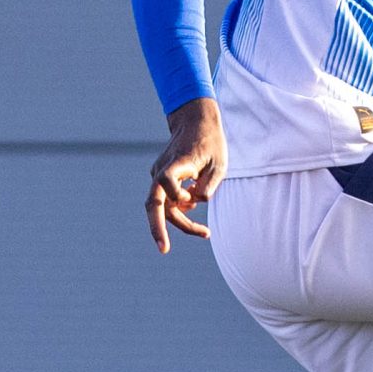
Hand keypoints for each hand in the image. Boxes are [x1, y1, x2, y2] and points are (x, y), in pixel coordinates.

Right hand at [145, 98, 225, 251]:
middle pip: (152, 204)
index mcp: (176, 164)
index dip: (177, 195)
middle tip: (164, 249)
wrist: (196, 122)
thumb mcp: (220, 164)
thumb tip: (198, 202)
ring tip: (205, 233)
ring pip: (162, 207)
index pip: (165, 183)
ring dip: (180, 222)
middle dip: (157, 228)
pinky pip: (167, 200)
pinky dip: (181, 208)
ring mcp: (159, 175)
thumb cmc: (211, 143)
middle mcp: (162, 170)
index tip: (193, 199)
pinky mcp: (161, 179)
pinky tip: (194, 205)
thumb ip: (209, 185)